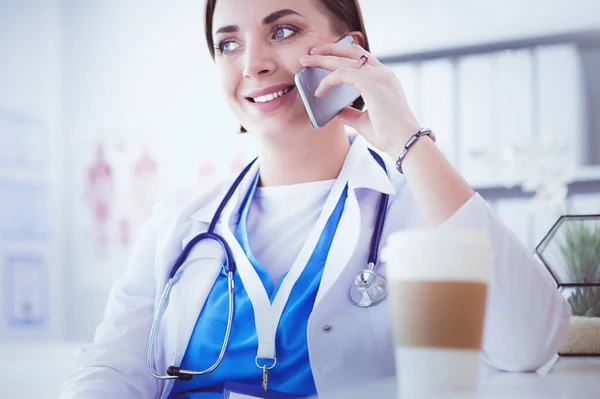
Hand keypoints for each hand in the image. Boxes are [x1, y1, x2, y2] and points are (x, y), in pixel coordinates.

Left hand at [299, 42, 420, 157]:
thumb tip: (336, 112)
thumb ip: (350, 114)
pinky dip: (328, 81)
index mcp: (384, 78)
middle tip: (309, 54)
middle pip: (352, 51)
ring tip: (305, 62)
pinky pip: (343, 74)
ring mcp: (378, 76)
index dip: (341, 55)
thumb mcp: (364, 121)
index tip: (323, 59)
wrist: (405, 143)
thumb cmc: (389, 135)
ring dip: (322, 60)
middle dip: (328, 50)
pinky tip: (319, 91)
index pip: (361, 58)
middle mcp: (383, 73)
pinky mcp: (372, 83)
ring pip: (345, 59)